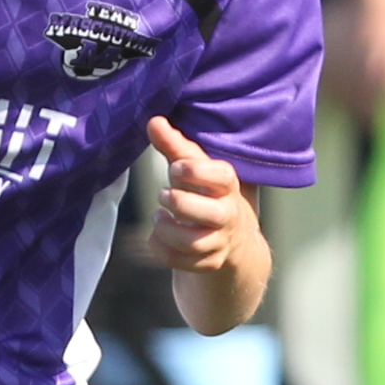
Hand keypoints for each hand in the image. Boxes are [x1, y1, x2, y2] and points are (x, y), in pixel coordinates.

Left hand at [141, 118, 252, 274]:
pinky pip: (183, 263)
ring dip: (168, 230)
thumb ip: (174, 145)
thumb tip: (153, 121)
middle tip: (163, 194)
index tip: (175, 167)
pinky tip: (157, 235)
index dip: (198, 172)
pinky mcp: (208, 263)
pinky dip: (162, 249)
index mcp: (227, 186)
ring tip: (158, 216)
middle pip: (212, 214)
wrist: (231, 237)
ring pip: (194, 243)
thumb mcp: (193, 168)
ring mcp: (220, 242)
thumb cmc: (205, 192)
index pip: (223, 177)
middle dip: (182, 203)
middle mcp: (228, 215)